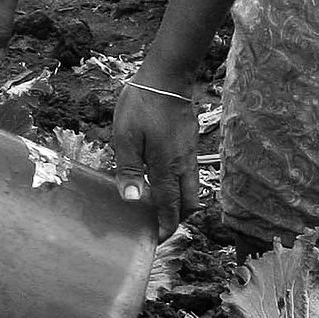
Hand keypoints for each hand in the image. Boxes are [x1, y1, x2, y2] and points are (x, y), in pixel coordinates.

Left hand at [111, 78, 201, 239]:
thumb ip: (129, 169)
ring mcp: (190, 154)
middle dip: (177, 219)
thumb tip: (134, 200)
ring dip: (180, 203)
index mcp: (166, 168)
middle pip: (189, 204)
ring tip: (161, 205)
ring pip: (193, 190)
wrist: (167, 78)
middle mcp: (183, 166)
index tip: (157, 240)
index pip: (169, 208)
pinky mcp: (191, 143)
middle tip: (159, 224)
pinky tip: (164, 178)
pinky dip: (181, 185)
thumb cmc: (142, 105)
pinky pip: (190, 174)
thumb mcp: (125, 137)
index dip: (165, 227)